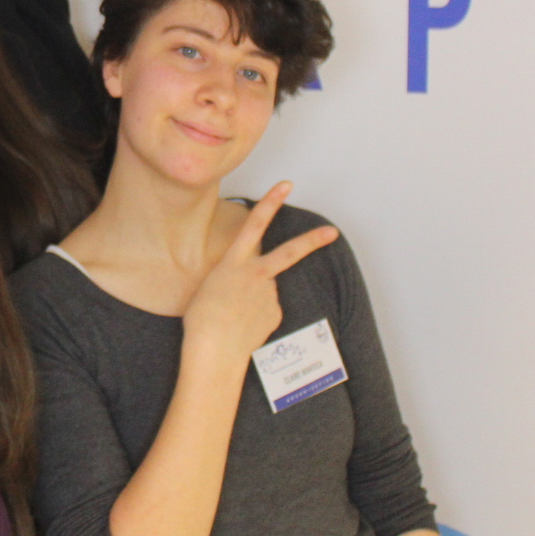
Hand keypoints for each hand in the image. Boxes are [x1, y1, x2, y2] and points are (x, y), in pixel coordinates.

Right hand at [182, 183, 336, 365]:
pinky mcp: (275, 314)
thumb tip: (251, 286)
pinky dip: (256, 316)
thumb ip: (231, 277)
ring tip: (234, 316)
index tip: (285, 186)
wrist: (214, 349)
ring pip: (267, 289)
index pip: (255, 224)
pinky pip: (267, 310)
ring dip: (255, 299)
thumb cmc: (201, 319)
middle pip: (290, 252)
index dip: (271, 202)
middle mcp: (255, 274)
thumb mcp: (208, 286)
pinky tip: (243, 327)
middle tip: (332, 232)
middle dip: (312, 240)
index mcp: (233, 262)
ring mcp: (268, 294)